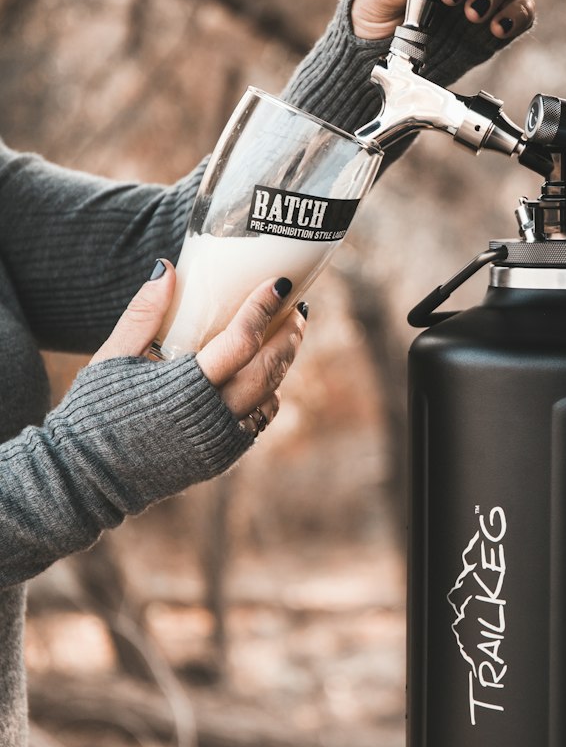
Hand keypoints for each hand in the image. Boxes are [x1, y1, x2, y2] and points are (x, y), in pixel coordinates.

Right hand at [92, 260, 306, 439]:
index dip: (263, 308)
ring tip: (285, 334)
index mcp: (184, 388)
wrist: (88, 478)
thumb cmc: (95, 412)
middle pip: (269, 369)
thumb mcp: (113, 357)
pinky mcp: (222, 459)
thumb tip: (168, 267)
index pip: (241, 341)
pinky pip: (258, 421)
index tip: (279, 282)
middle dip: (289, 334)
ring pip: (270, 396)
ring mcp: (221, 443)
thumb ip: (143, 313)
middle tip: (295, 307)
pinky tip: (262, 373)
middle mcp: (211, 418)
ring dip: (283, 363)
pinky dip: (267, 394)